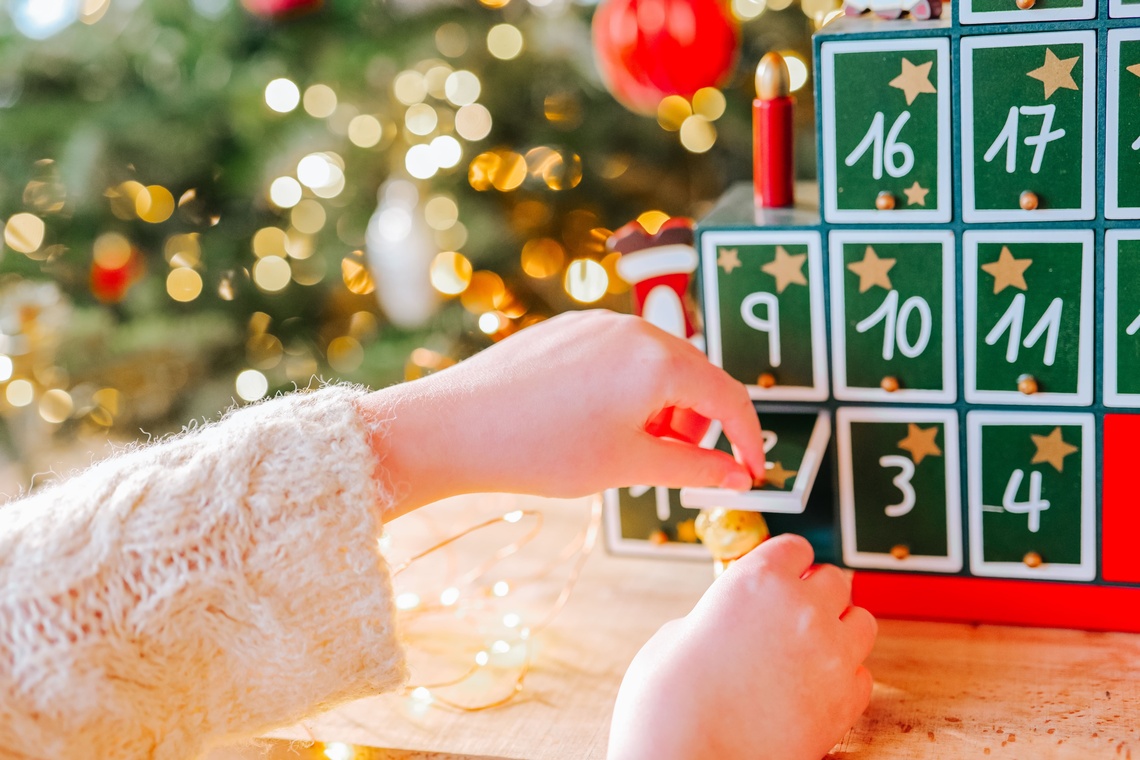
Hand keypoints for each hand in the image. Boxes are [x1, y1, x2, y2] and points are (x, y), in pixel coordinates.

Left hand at [364, 310, 764, 517]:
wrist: (455, 426)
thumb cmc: (541, 449)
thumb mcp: (628, 465)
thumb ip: (694, 467)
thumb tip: (738, 475)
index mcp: (659, 361)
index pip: (729, 396)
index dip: (747, 437)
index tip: (749, 469)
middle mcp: (634, 329)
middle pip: (695, 375)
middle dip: (699, 422)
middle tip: (678, 462)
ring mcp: (597, 323)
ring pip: (656, 363)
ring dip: (663, 405)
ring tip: (629, 445)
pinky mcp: (567, 327)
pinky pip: (618, 354)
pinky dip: (628, 388)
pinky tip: (594, 421)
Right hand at [608, 535, 875, 759]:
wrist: (685, 758)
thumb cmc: (669, 701)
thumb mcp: (680, 633)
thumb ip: (721, 614)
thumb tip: (737, 621)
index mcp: (756, 580)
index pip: (795, 548)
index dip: (787, 563)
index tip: (785, 574)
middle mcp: (801, 609)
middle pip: (835, 579)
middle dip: (817, 594)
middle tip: (796, 614)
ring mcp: (829, 655)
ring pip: (862, 621)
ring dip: (840, 629)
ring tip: (812, 650)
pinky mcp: (844, 702)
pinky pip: (863, 676)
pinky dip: (845, 679)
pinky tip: (815, 689)